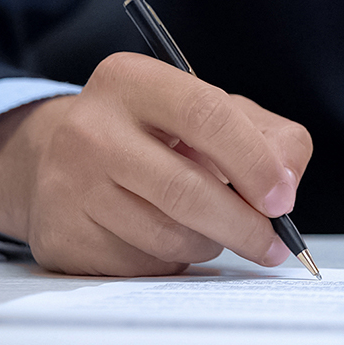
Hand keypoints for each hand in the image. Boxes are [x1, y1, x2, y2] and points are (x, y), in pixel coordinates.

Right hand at [0, 52, 312, 275]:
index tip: (282, 198)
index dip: (253, 161)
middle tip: (272, 243)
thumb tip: (286, 184)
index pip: (206, 114)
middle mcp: (91, 128)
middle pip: (186, 189)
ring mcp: (70, 185)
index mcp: (132, 80)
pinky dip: (175, 260)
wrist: (57, 160)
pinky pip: (142, 264)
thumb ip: (266, 136)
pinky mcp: (63, 237)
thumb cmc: (154, 134)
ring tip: (219, 230)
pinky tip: (172, 239)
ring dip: (211, 243)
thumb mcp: (212, 110)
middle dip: (244, 224)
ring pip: (168, 235)